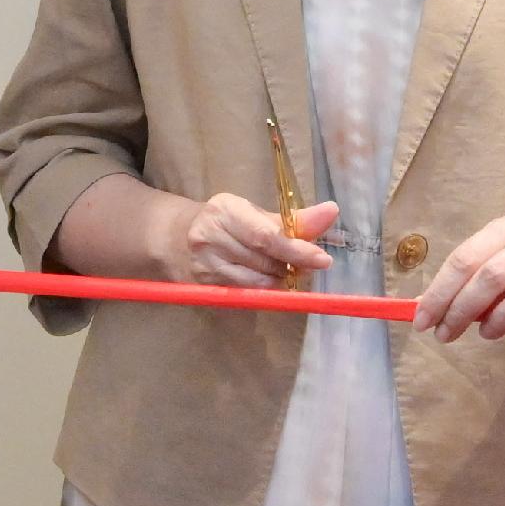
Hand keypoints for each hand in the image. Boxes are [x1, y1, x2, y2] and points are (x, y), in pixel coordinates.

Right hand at [169, 191, 337, 289]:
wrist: (173, 239)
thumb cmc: (223, 223)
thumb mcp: (253, 213)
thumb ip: (292, 219)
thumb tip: (331, 212)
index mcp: (224, 211)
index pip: (266, 235)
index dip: (297, 249)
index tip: (323, 259)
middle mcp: (209, 238)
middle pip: (264, 260)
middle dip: (293, 264)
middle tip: (309, 263)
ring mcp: (204, 266)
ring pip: (256, 282)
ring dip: (279, 279)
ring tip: (285, 269)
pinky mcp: (204, 288)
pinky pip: (245, 294)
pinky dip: (264, 290)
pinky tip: (267, 280)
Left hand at [412, 216, 504, 341]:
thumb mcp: (492, 266)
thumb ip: (461, 284)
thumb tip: (422, 309)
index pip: (465, 259)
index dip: (440, 293)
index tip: (423, 323)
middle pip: (492, 276)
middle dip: (462, 310)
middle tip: (446, 335)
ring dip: (500, 319)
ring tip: (487, 333)